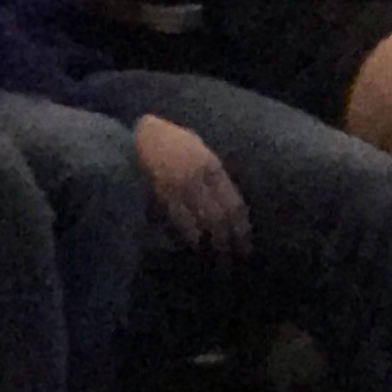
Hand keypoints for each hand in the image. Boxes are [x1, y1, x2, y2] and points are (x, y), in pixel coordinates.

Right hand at [132, 114, 250, 257]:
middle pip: (221, 216)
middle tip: (236, 257)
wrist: (145, 134)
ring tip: (219, 258)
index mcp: (212, 166)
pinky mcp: (163, 194)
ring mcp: (181, 187)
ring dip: (213, 242)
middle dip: (230, 239)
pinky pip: (181, 220)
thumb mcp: (201, 150)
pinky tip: (197, 245)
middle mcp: (200, 178)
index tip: (246, 242)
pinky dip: (191, 235)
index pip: (233, 203)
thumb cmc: (174, 140)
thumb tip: (227, 202)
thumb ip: (214, 174)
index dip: (241, 225)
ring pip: (203, 221)